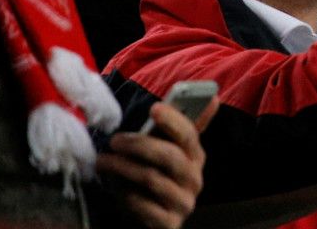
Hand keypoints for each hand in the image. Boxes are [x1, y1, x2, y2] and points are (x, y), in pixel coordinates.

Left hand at [97, 100, 209, 228]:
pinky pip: (144, 206)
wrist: (154, 221)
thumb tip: (213, 99)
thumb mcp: (169, 153)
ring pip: (152, 179)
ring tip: (103, 162)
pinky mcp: (170, 223)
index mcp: (196, 157)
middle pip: (169, 156)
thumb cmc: (158, 177)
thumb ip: (180, 129)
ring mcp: (184, 203)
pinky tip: (116, 189)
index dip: (173, 120)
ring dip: (123, 168)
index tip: (153, 108)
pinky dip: (127, 196)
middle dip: (138, 145)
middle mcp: (194, 179)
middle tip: (114, 141)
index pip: (189, 135)